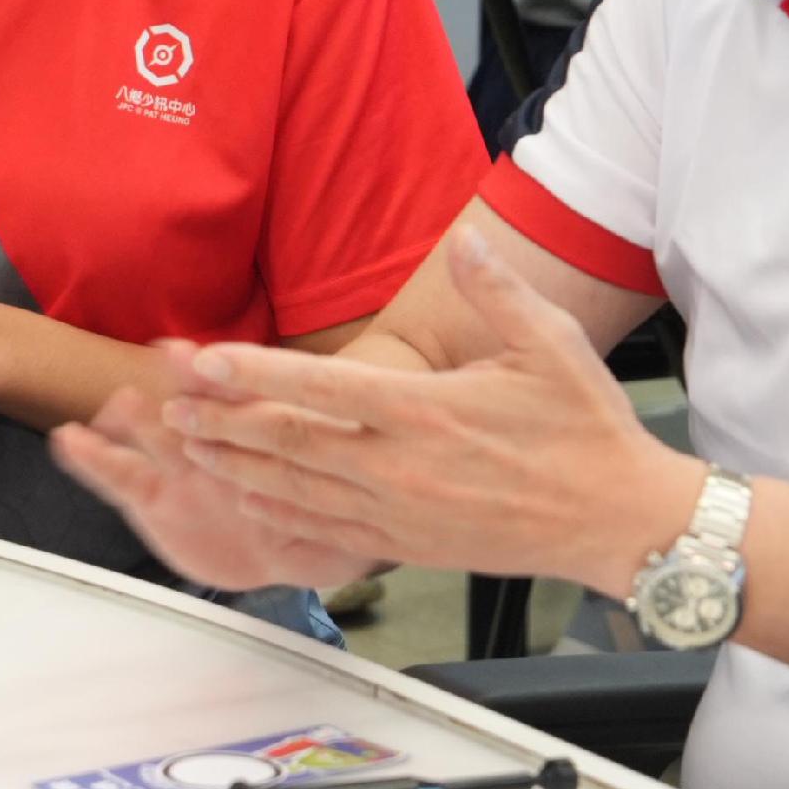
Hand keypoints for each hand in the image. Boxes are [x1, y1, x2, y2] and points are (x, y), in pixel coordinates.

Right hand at [52, 368, 380, 592]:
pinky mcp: (153, 499)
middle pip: (203, 407)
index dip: (243, 381)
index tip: (231, 357)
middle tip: (174, 360)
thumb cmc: (319, 515)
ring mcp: (181, 466)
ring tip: (120, 410)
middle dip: (191, 384)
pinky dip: (94, 459)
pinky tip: (70, 442)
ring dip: (141, 418)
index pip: (254, 402)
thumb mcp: (352, 517)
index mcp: (265, 434)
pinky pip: (119, 477)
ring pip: (157, 435)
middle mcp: (219, 440)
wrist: (280, 548)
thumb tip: (398, 490)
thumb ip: (361, 509)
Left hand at [162, 221, 698, 583]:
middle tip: (167, 405)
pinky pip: (326, 531)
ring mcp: (401, 512)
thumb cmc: (588, 432)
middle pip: (289, 442)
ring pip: (297, 489)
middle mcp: (403, 466)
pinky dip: (278, 515)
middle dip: (223, 421)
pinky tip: (245, 500)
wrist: (621, 522)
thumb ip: (499, 291)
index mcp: (427, 412)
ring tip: (187, 446)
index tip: (203, 360)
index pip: (322, 387)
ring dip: (236, 466)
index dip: (254, 373)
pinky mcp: (408, 547)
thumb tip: (463, 242)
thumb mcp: (553, 345)